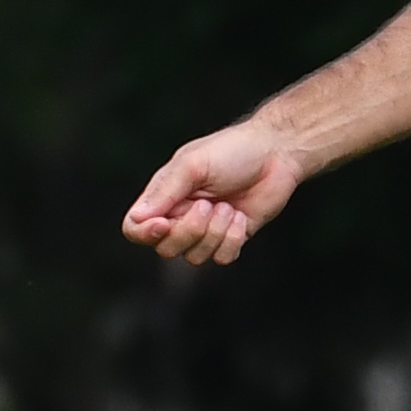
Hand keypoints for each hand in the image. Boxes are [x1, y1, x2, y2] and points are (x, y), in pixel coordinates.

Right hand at [123, 120, 309, 266]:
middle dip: (190, 231)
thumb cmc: (231, 151)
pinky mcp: (231, 239)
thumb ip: (164, 192)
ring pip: (194, 257)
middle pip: (166, 249)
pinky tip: (240, 216)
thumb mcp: (193, 165)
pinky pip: (222, 258)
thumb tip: (137, 219)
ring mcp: (206, 230)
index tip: (164, 223)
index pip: (135, 228)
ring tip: (227, 206)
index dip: (144, 233)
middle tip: (208, 205)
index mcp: (164, 196)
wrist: (275, 154)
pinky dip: (232, 239)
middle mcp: (181, 216)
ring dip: (215, 233)